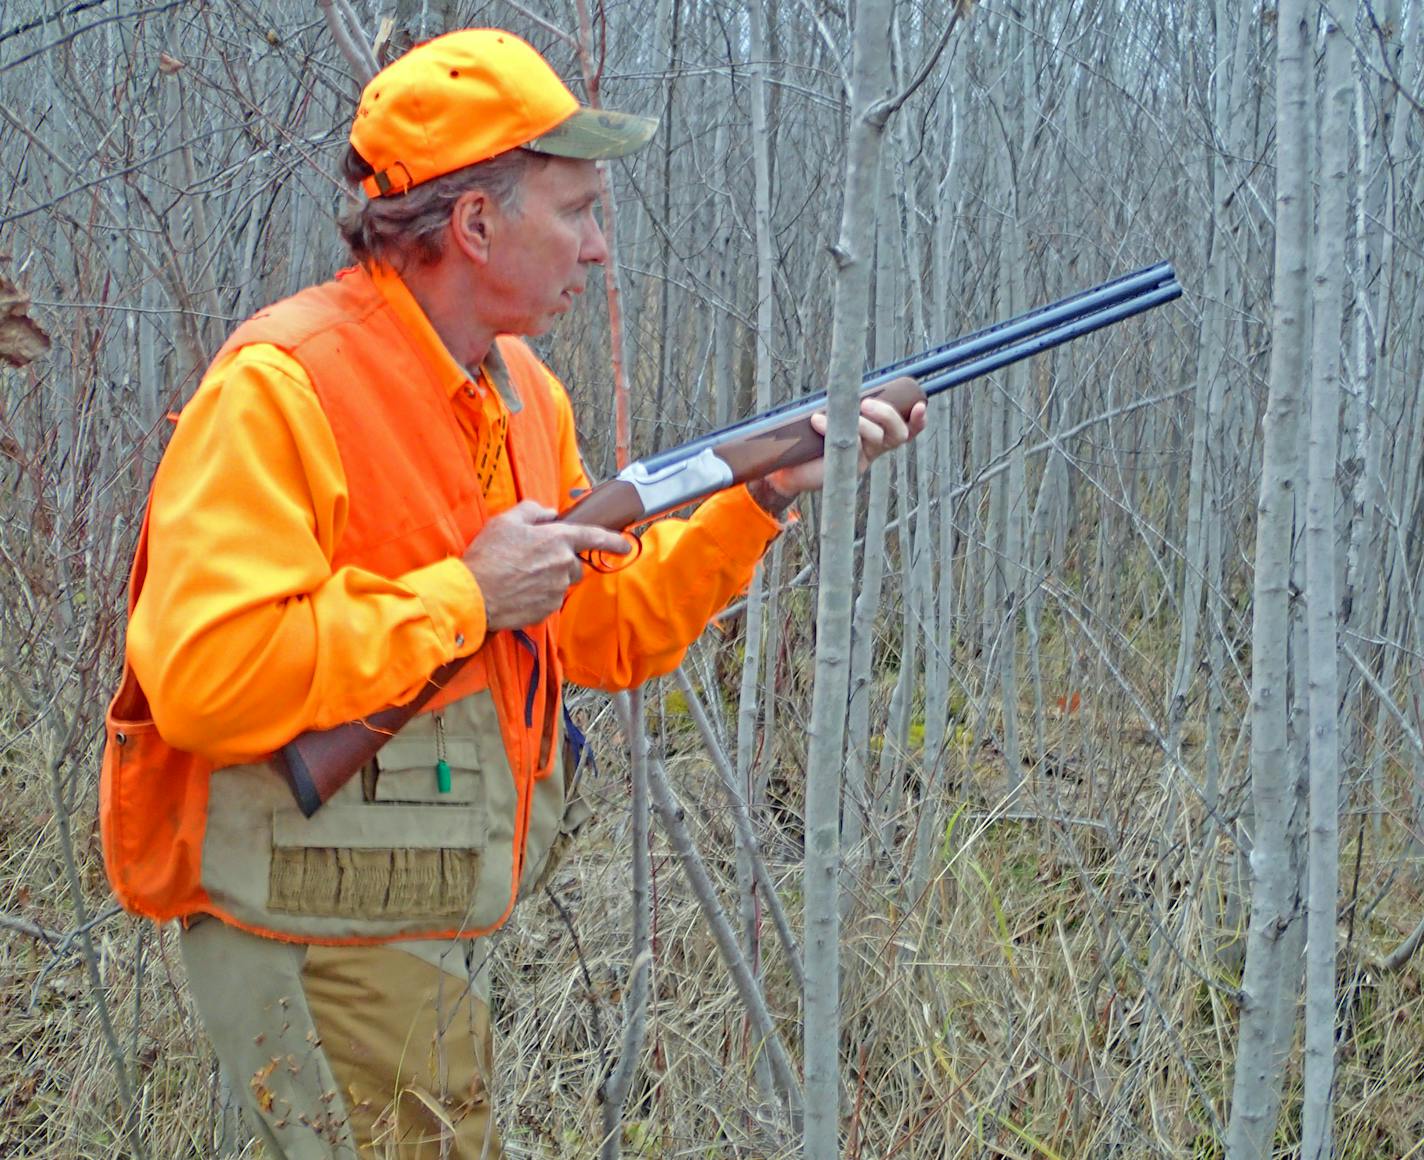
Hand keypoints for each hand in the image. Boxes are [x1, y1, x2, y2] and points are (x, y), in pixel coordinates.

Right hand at [462, 500, 630, 630]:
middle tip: (534, 560)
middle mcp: (562, 566)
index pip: (594, 537)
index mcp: (557, 540)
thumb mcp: (505, 521)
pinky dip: (538, 596)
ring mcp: (556, 590)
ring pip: (562, 583)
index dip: (613, 540)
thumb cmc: (488, 555)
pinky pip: (549, 600)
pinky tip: (518, 592)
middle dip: (561, 561)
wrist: (474, 595)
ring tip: (521, 577)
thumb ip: (532, 511)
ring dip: (549, 579)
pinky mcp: (547, 610)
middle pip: (575, 564)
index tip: (626, 544)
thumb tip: (548, 513)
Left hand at [755, 396, 928, 509]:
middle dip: (887, 415)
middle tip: (866, 404)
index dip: (918, 420)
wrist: (789, 469)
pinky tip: (817, 420)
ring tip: (835, 413)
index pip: (906, 429)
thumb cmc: (812, 441)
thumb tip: (844, 377)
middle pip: (898, 434)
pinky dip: (832, 428)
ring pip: (875, 438)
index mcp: (876, 435)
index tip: (921, 405)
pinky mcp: (844, 467)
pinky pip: (848, 445)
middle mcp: (873, 447)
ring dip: (860, 422)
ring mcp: (860, 458)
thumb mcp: (832, 418)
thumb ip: (842, 404)